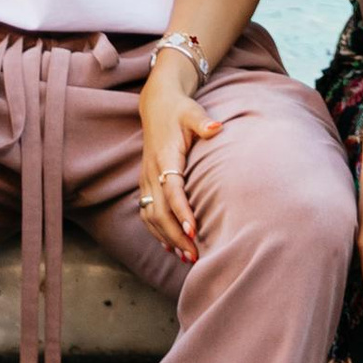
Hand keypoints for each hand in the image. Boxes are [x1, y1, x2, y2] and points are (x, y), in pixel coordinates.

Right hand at [137, 52, 220, 267]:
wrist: (157, 105)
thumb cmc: (179, 110)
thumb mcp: (192, 111)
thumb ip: (203, 121)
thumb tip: (216, 127)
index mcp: (165, 156)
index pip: (171, 189)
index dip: (181, 211)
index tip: (194, 231)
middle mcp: (151, 171)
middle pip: (160, 211)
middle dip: (176, 235)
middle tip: (195, 256)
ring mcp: (146, 179)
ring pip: (151, 216)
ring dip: (167, 237)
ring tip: (186, 257)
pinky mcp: (145, 183)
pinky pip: (147, 212)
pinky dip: (157, 231)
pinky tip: (170, 245)